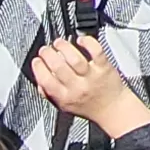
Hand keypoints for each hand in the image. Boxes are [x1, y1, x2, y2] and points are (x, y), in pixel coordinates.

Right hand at [30, 33, 149, 136]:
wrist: (113, 109)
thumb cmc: (89, 106)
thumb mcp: (64, 106)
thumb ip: (50, 95)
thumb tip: (39, 82)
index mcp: (65, 97)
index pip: (46, 81)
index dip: (38, 68)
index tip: (37, 60)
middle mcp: (77, 87)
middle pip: (58, 66)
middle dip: (48, 54)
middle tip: (46, 49)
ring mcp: (91, 76)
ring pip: (74, 58)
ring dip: (64, 46)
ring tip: (59, 43)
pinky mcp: (104, 68)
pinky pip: (95, 51)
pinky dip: (87, 42)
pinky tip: (81, 40)